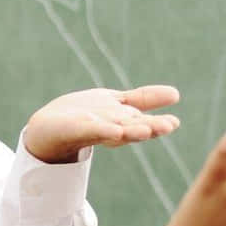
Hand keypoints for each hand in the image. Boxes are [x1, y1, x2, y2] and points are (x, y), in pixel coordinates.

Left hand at [23, 84, 179, 163]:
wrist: (48, 128)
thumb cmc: (86, 116)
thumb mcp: (118, 103)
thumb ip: (145, 100)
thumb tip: (177, 94)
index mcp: (123, 122)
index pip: (143, 122)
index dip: (157, 124)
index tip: (174, 123)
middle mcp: (111, 128)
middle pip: (133, 128)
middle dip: (150, 128)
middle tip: (169, 126)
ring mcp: (94, 130)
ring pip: (115, 130)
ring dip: (130, 131)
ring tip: (145, 131)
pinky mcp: (76, 129)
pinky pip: (91, 130)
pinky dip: (103, 130)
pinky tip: (114, 130)